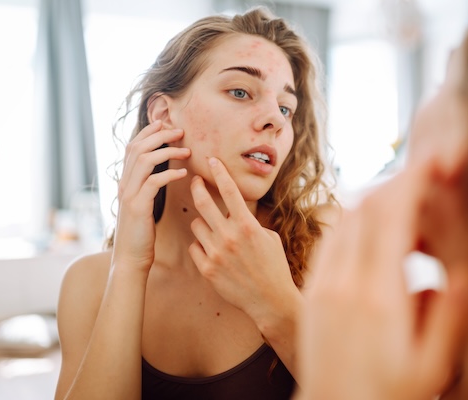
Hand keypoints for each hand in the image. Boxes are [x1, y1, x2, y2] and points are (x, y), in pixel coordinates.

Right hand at [113, 120, 190, 271]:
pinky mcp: (137, 207)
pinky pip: (154, 182)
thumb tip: (156, 173)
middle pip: (137, 148)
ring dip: (167, 151)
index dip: (147, 132)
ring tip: (186, 150)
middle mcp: (124, 184)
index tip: (164, 123)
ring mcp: (129, 194)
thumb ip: (145, 187)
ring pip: (144, 160)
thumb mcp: (141, 206)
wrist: (130, 259)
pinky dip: (170, 174)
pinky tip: (184, 173)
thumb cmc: (141, 234)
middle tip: (179, 130)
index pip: (132, 147)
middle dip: (159, 135)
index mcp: (125, 182)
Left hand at [188, 157, 297, 323]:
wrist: (270, 300)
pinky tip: (211, 252)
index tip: (212, 160)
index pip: (230, 191)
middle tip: (195, 181)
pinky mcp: (207, 270)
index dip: (220, 172)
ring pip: (196, 225)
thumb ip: (249, 222)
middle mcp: (229, 237)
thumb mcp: (268, 238)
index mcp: (248, 225)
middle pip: (203, 203)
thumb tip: (236, 209)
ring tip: (212, 230)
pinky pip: (194, 247)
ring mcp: (216, 254)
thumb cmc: (273, 266)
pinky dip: (200, 246)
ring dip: (202, 223)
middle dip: (197, 187)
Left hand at [297, 165, 467, 399]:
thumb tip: (465, 273)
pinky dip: (351, 223)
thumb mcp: (431, 365)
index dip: (410, 183)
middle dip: (394, 186)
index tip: (428, 162)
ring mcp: (322, 285)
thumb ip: (449, 317)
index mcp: (379, 298)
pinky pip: (328, 240)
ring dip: (372, 203)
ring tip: (401, 212)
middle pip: (364, 209)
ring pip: (342, 220)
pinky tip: (371, 234)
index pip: (391, 219)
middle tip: (420, 182)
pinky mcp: (310, 291)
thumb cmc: (387, 394)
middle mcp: (344, 283)